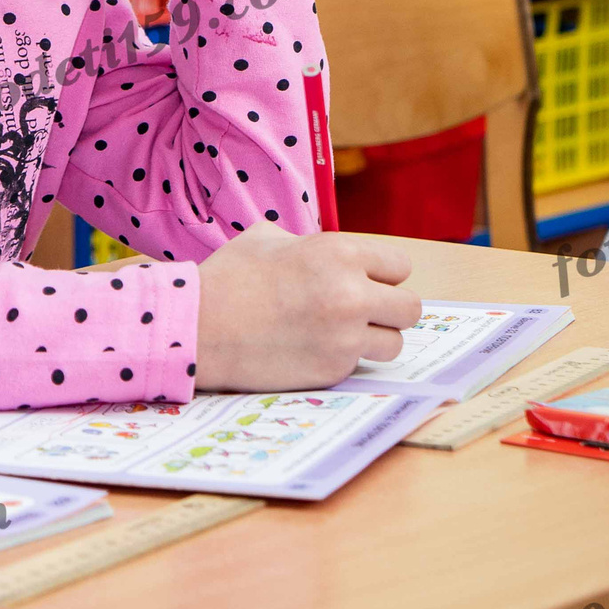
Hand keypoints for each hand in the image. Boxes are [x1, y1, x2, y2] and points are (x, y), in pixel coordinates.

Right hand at [192, 227, 419, 392]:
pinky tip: (310, 349)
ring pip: (394, 343)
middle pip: (410, 309)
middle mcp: (351, 294)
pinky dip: (342, 359)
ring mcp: (345, 336)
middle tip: (361, 313)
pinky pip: (359, 365)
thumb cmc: (228, 278)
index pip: (399, 266)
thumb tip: (322, 249)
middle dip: (387, 310)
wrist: (198, 327)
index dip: (381, 274)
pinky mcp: (333, 370)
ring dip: (372, 339)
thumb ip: (306, 242)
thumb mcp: (266, 238)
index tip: (364, 282)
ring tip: (339, 335)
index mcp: (339, 253)